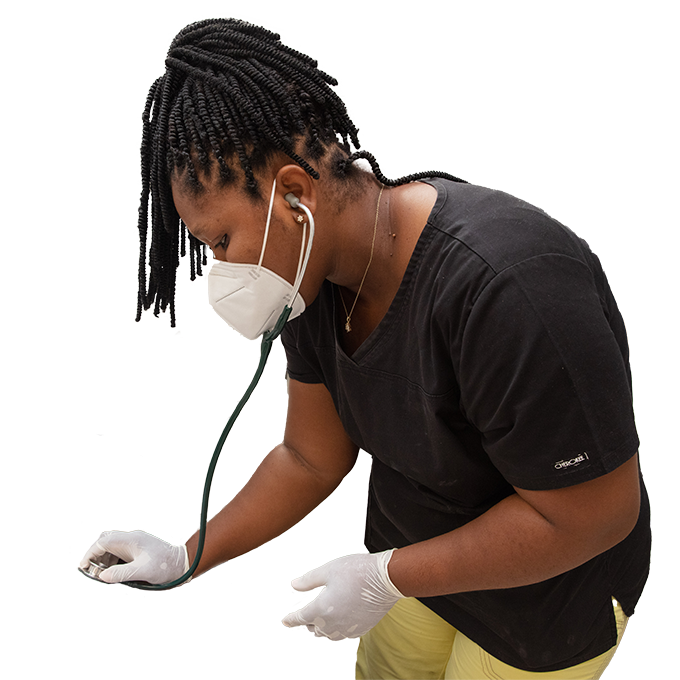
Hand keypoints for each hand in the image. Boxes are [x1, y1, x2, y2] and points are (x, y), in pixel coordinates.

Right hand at [79, 530, 189, 584]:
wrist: (181, 563)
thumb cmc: (164, 566)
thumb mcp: (142, 572)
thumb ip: (121, 573)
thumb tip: (102, 576)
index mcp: (132, 540)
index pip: (104, 541)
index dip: (91, 553)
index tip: (84, 566)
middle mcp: (132, 539)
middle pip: (106, 541)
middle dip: (95, 554)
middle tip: (90, 571)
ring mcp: (134, 544)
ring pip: (111, 546)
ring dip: (102, 558)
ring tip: (99, 574)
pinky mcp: (137, 550)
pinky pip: (119, 552)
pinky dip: (111, 560)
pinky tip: (110, 572)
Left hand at [281, 549, 403, 639]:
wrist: (385, 580)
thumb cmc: (356, 572)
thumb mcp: (328, 570)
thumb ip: (309, 580)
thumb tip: (294, 585)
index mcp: (322, 609)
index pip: (301, 618)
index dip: (291, 620)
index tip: (285, 621)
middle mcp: (333, 624)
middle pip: (315, 629)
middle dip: (309, 623)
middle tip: (306, 616)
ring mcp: (348, 629)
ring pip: (330, 635)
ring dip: (323, 629)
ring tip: (322, 621)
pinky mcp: (361, 629)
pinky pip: (344, 634)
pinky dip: (338, 630)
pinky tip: (340, 621)